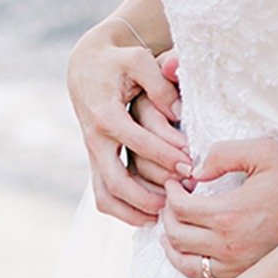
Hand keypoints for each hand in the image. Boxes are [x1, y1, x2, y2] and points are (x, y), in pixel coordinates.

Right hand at [68, 26, 189, 225]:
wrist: (86, 66)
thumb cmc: (118, 62)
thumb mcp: (139, 60)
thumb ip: (160, 84)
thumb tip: (177, 112)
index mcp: (107, 115)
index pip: (139, 144)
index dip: (166, 157)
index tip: (190, 166)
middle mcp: (96, 139)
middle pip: (118, 181)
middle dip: (148, 196)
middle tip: (176, 201)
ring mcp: (93, 154)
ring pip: (106, 196)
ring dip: (132, 213)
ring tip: (161, 217)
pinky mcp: (95, 162)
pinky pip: (102, 196)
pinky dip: (122, 211)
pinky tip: (147, 215)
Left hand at [158, 138, 277, 277]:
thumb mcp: (266, 152)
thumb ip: (224, 154)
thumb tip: (195, 170)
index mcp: (228, 215)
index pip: (179, 208)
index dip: (170, 193)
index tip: (175, 185)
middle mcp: (229, 248)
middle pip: (178, 237)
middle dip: (168, 218)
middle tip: (172, 205)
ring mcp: (238, 270)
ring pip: (187, 267)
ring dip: (172, 250)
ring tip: (173, 234)